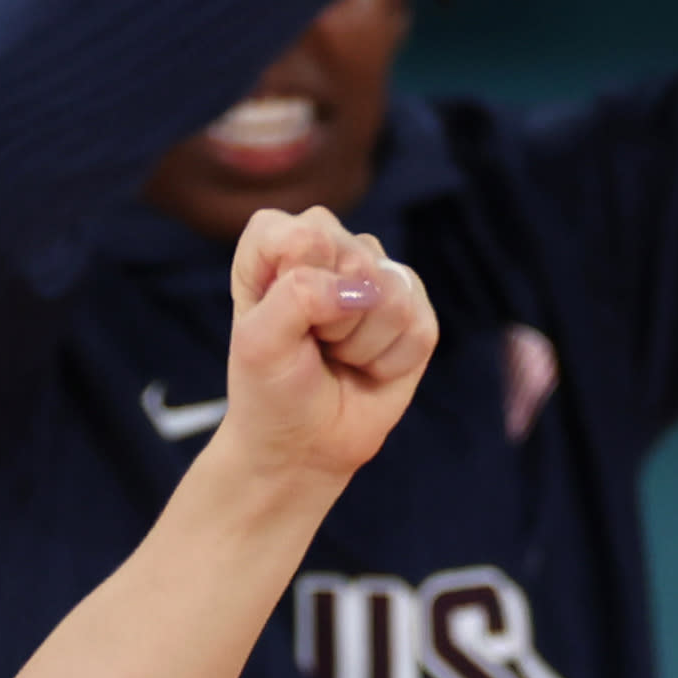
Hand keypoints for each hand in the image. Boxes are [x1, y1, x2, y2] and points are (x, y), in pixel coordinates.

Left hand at [216, 205, 436, 482]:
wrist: (302, 445)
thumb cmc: (271, 389)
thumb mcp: (259, 344)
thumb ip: (296, 297)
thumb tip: (360, 286)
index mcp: (279, 244)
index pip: (303, 232)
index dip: (297, 280)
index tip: (279, 320)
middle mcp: (333, 248)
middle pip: (355, 259)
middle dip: (332, 319)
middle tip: (312, 345)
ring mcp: (378, 276)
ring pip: (390, 293)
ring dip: (360, 344)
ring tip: (338, 358)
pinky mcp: (416, 310)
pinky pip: (418, 327)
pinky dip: (388, 362)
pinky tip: (367, 369)